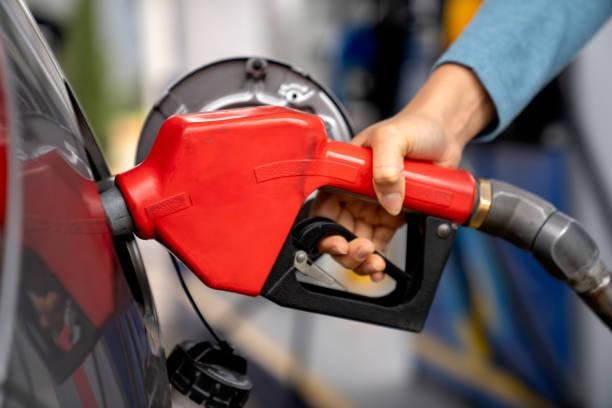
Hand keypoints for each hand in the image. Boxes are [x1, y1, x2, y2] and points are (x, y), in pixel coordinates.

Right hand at [313, 64, 494, 278]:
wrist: (445, 133)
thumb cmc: (414, 126)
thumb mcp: (393, 138)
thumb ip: (386, 165)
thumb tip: (388, 202)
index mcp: (344, 174)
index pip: (323, 207)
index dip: (324, 229)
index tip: (338, 241)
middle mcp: (355, 192)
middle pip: (337, 231)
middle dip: (344, 250)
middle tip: (361, 252)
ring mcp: (374, 206)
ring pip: (357, 242)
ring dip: (361, 259)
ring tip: (374, 263)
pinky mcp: (393, 217)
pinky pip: (379, 244)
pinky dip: (377, 260)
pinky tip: (380, 268)